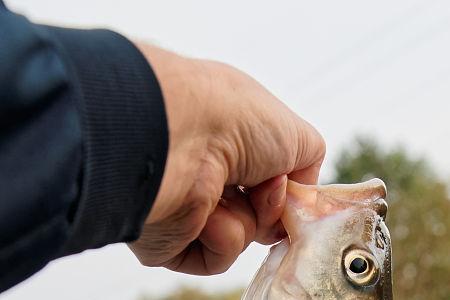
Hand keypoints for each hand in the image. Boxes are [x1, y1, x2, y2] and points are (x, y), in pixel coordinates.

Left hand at [128, 43, 325, 274]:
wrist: (182, 136)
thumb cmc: (238, 122)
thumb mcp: (297, 135)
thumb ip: (308, 162)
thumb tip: (299, 193)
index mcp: (230, 145)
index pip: (266, 180)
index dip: (285, 191)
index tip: (291, 189)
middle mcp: (207, 172)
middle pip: (256, 212)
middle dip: (269, 209)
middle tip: (263, 192)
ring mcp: (188, 204)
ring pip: (241, 235)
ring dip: (247, 219)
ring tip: (226, 191)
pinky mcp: (170, 237)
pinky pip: (215, 256)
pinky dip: (223, 238)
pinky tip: (208, 214)